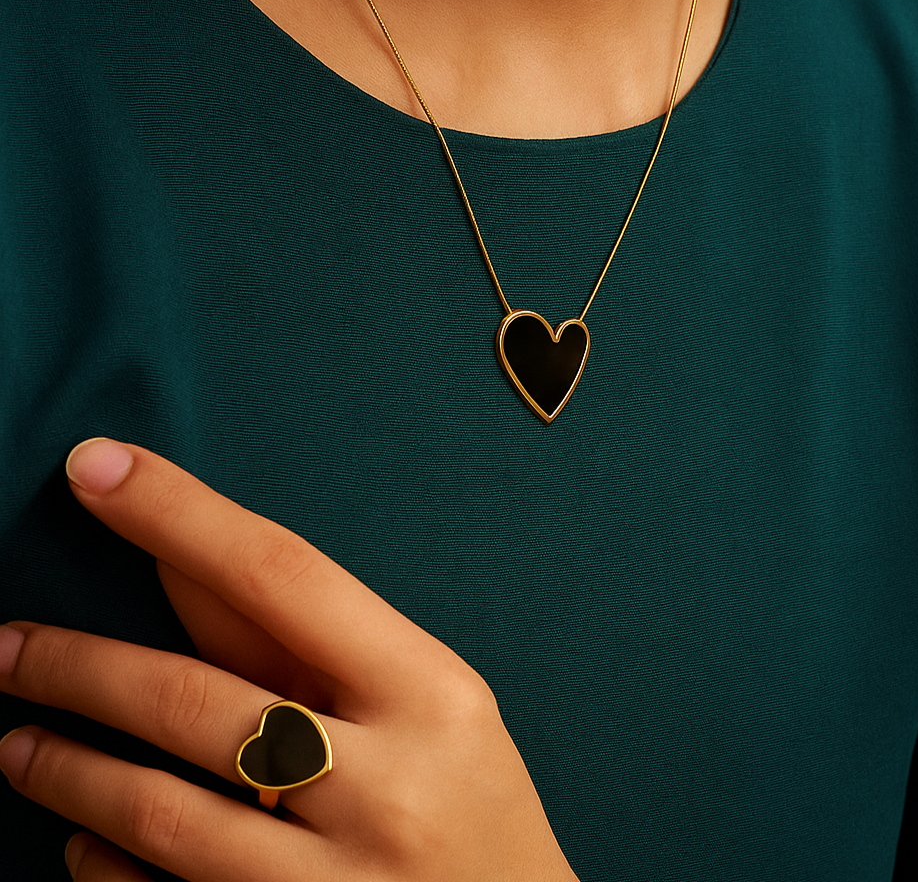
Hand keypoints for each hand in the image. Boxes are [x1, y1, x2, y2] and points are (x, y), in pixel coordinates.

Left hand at [0, 439, 578, 881]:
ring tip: (16, 742)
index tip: (97, 469)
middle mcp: (386, 786)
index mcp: (430, 693)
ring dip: (66, 769)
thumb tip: (178, 562)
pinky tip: (82, 843)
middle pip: (194, 699)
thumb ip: (310, 644)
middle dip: (77, 665)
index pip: (282, 575)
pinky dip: (104, 868)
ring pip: (158, 811)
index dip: (179, 514)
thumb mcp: (427, 703)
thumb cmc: (477, 804)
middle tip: (7, 645)